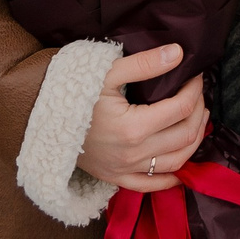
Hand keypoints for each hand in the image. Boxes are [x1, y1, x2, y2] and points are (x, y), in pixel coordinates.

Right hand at [74, 44, 207, 191]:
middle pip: (185, 135)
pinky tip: (182, 168)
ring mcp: (125, 169)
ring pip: (177, 162)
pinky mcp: (115, 178)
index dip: (195, 90)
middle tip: (198, 94)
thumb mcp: (108, 72)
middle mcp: (133, 154)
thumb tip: (178, 53)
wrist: (40, 119)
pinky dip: (173, 178)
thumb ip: (145, 63)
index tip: (195, 75)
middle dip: (199, 111)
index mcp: (133, 127)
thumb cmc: (72, 92)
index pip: (182, 108)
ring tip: (197, 119)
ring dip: (194, 140)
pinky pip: (151, 185)